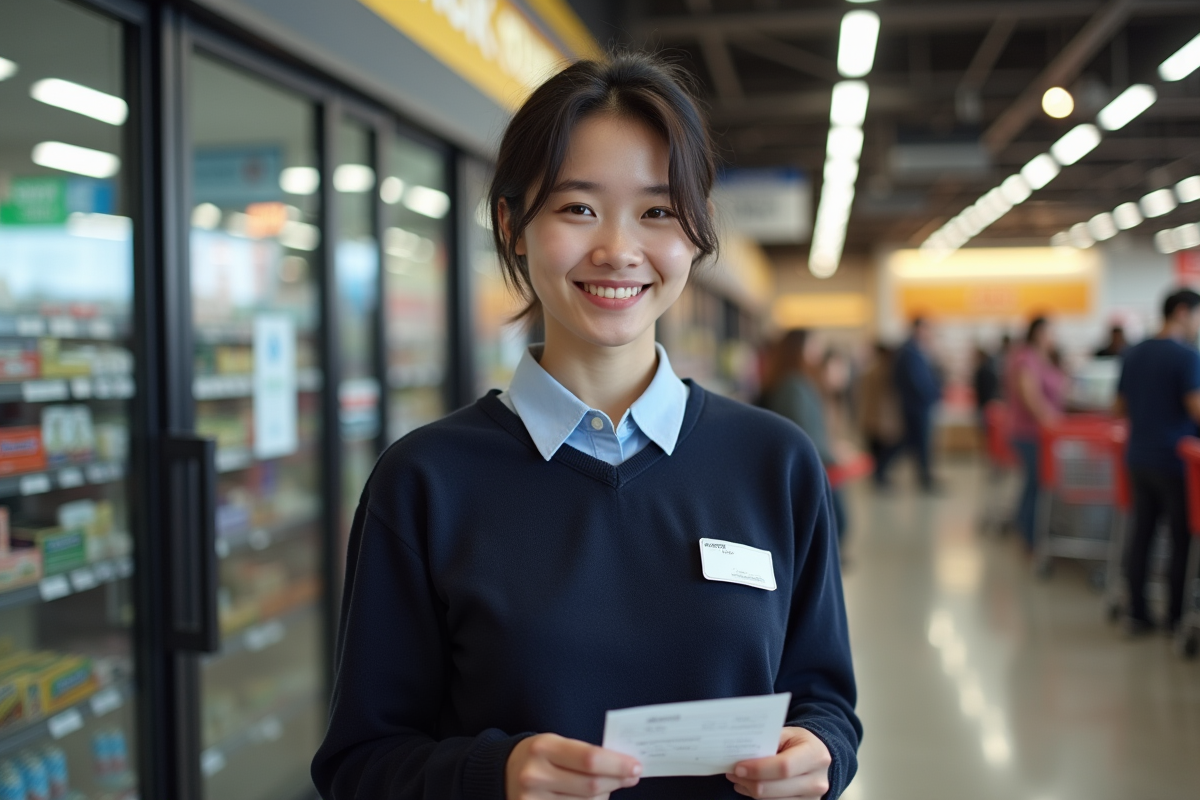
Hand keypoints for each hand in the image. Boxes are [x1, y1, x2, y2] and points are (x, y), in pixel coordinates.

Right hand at [506, 733, 641, 798]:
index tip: (636, 766)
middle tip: (631, 776)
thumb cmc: (540, 755)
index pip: (589, 759)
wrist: (504, 772)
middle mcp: (535, 775)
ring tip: (607, 787)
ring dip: (604, 796)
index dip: (617, 765)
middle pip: (591, 786)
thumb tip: (625, 766)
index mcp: (544, 747)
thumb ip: (586, 754)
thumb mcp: (557, 744)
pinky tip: (593, 798)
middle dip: (617, 781)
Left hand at [726, 727, 831, 798]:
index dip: (758, 769)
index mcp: (815, 755)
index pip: (783, 767)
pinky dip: (758, 798)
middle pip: (776, 788)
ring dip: (751, 791)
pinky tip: (748, 787)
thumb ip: (767, 742)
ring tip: (738, 779)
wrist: (817, 757)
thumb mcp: (787, 734)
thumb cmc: (798, 742)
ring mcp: (813, 799)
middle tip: (732, 773)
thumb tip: (739, 754)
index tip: (738, 767)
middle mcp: (818, 781)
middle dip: (749, 781)